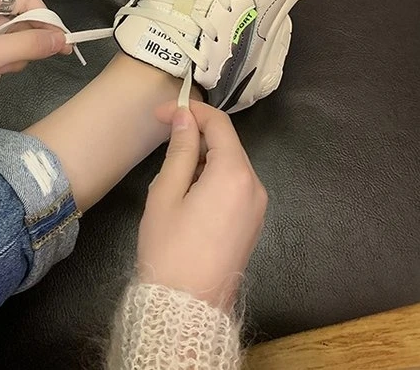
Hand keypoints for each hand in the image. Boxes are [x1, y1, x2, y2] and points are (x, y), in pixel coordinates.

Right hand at [137, 101, 266, 309]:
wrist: (186, 308)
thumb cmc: (170, 247)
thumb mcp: (166, 192)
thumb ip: (179, 149)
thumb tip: (185, 116)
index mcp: (234, 174)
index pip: (218, 124)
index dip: (190, 110)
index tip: (162, 112)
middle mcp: (254, 185)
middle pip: (227, 143)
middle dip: (196, 133)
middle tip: (163, 134)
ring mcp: (257, 206)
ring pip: (230, 164)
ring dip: (203, 155)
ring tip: (171, 169)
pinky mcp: (252, 222)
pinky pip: (234, 185)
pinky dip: (212, 175)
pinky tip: (188, 189)